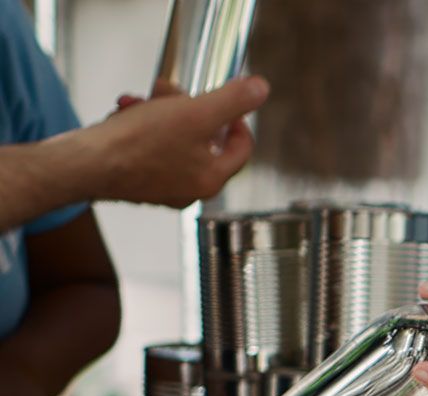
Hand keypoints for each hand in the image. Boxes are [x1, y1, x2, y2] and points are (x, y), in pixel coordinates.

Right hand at [80, 76, 266, 207]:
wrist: (85, 164)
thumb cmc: (138, 144)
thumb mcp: (195, 113)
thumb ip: (232, 101)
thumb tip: (260, 90)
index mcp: (211, 179)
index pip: (241, 147)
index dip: (237, 118)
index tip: (225, 100)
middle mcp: (190, 189)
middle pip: (203, 138)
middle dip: (186, 107)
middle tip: (169, 92)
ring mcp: (161, 187)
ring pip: (172, 138)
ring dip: (158, 112)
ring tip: (141, 100)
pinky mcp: (135, 179)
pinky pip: (146, 146)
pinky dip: (138, 125)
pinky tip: (125, 112)